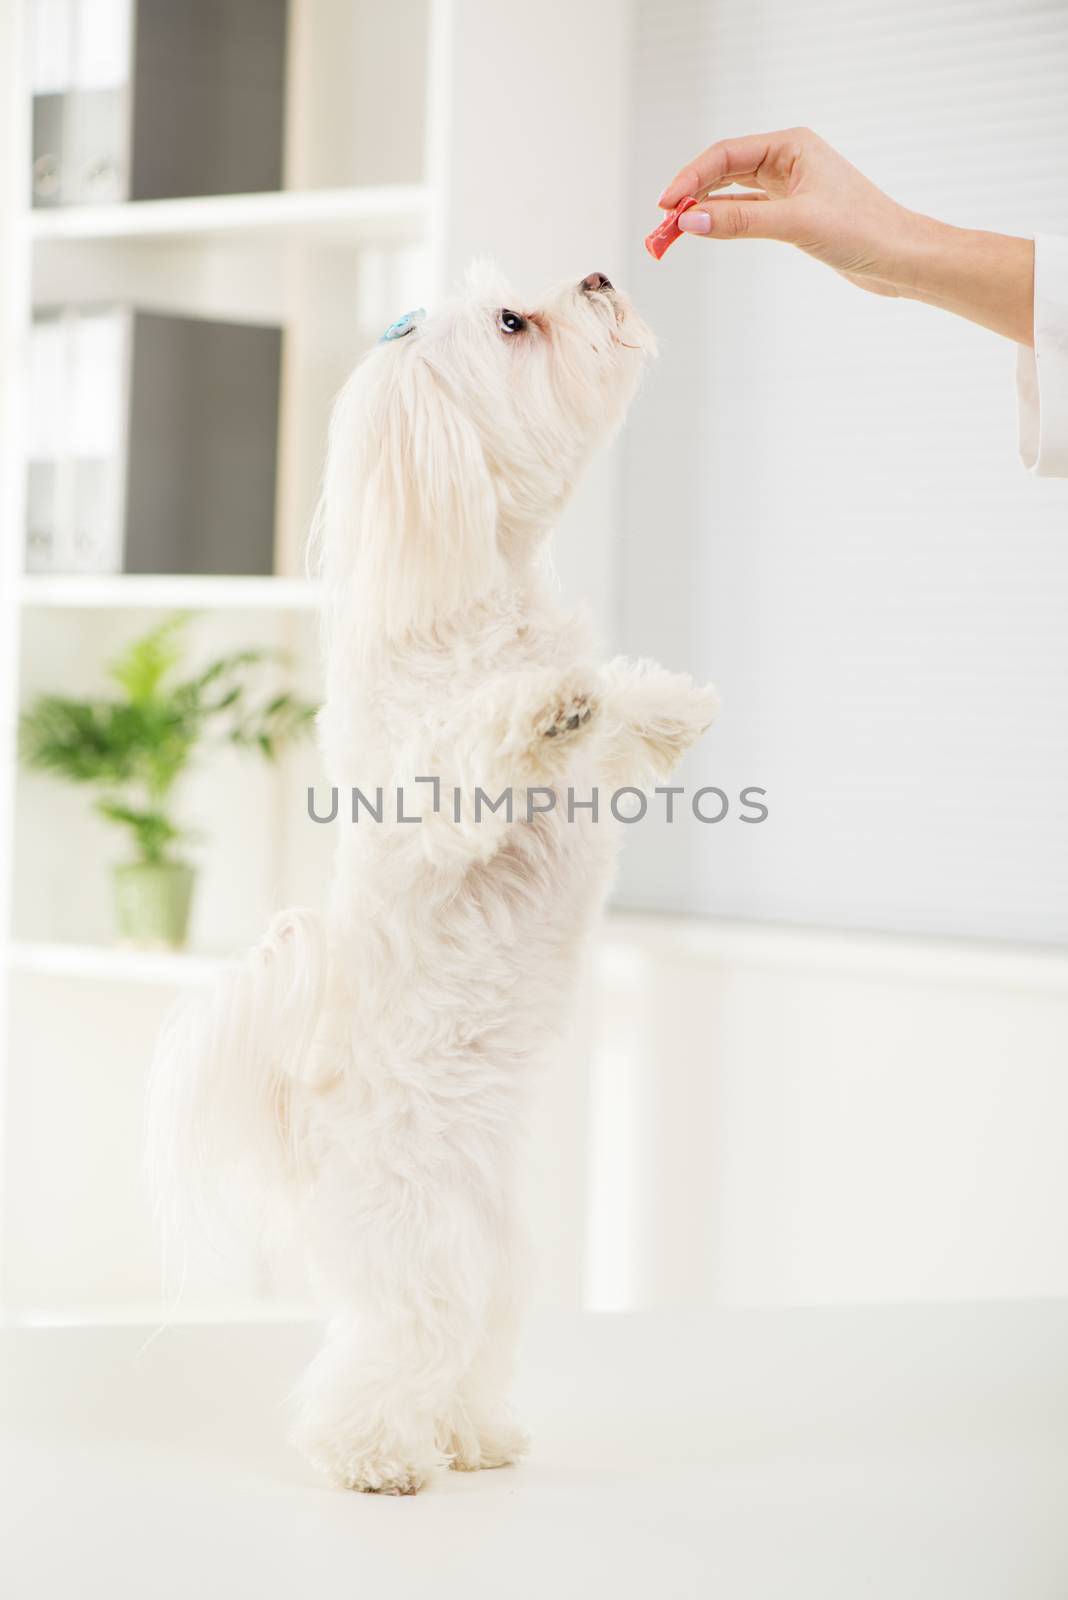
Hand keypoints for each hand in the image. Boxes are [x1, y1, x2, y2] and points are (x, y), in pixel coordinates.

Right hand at [657, 127, 1033, 344]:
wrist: (900, 257)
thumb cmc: (861, 230)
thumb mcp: (795, 223)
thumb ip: (739, 221)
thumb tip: (689, 222)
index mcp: (791, 145)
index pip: (725, 155)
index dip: (690, 179)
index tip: (665, 206)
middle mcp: (788, 160)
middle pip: (723, 172)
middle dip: (690, 198)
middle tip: (661, 227)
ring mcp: (789, 188)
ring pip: (731, 196)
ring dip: (702, 214)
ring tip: (671, 236)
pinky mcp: (792, 215)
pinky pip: (745, 214)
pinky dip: (722, 224)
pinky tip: (702, 234)